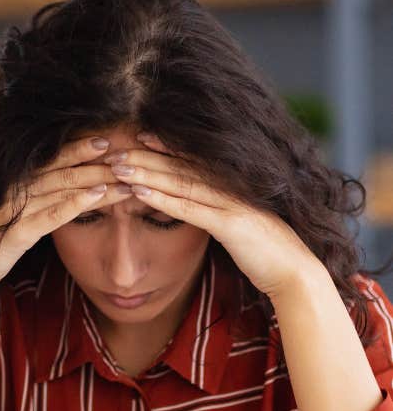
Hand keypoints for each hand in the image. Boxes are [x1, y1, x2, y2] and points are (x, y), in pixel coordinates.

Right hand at [0, 136, 133, 300]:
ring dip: (96, 179)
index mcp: (10, 183)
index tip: (105, 140)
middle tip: (125, 149)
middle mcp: (12, 190)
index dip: (77, 147)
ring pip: (62, 187)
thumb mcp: (6, 217)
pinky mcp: (16, 233)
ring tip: (124, 175)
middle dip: (94, 159)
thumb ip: (28, 201)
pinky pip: (52, 214)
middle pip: (60, 167)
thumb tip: (55, 190)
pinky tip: (98, 197)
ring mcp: (13, 210)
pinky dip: (76, 203)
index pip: (49, 159)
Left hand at [107, 133, 318, 297]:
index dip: (165, 146)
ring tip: (118, 166)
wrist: (295, 274)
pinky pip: (189, 208)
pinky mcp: (230, 225)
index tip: (138, 136)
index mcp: (233, 186)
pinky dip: (162, 199)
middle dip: (146, 157)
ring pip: (181, 183)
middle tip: (114, 149)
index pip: (193, 160)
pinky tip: (139, 192)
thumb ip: (220, 212)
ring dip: (146, 173)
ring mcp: (231, 204)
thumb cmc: (265, 252)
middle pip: (181, 166)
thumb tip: (201, 207)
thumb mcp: (238, 226)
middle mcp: (231, 188)